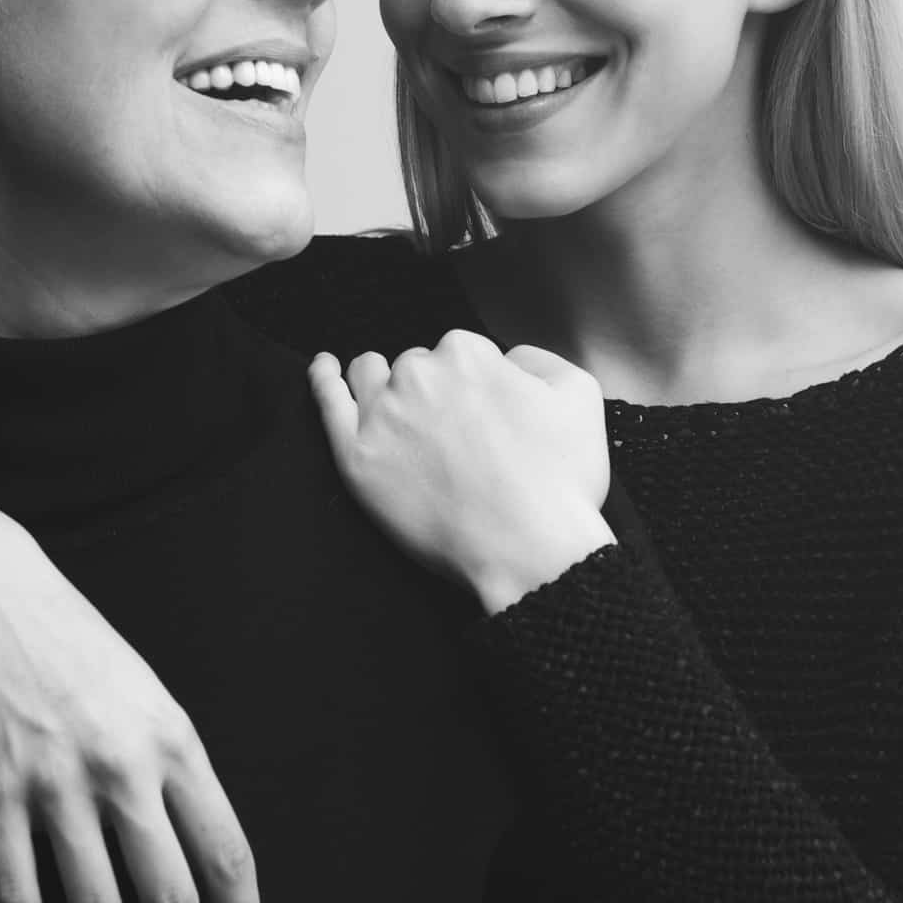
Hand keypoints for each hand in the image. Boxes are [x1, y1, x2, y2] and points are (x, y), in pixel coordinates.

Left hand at [309, 331, 615, 612]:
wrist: (529, 549)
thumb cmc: (558, 481)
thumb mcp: (579, 395)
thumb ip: (538, 359)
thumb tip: (507, 359)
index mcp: (468, 355)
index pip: (460, 353)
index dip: (476, 385)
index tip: (485, 415)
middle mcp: (418, 374)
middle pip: (416, 366)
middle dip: (432, 389)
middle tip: (455, 436)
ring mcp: (382, 415)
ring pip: (371, 375)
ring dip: (382, 381)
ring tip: (395, 406)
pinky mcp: (356, 457)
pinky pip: (328, 403)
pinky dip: (323, 379)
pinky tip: (324, 369)